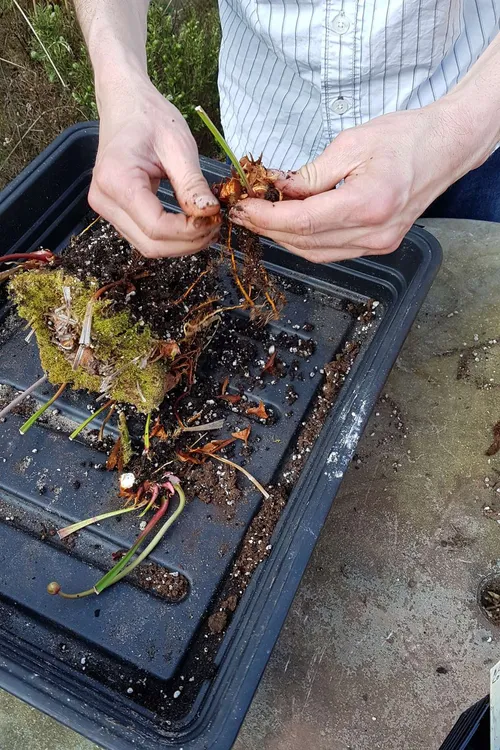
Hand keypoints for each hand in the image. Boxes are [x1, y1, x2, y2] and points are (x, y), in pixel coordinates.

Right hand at [89, 78, 220, 257]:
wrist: (124, 103)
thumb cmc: (150, 116)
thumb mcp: (178, 145)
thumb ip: (192, 183)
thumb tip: (209, 213)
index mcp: (116, 180)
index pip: (156, 226)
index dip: (189, 232)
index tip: (215, 219)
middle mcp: (103, 200)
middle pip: (150, 244)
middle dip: (187, 243)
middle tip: (215, 227)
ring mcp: (105, 209)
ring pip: (147, 246)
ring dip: (180, 244)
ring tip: (206, 226)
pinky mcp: (113, 211)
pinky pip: (143, 236)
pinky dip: (170, 238)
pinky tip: (190, 225)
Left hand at [229, 103, 480, 262]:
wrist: (446, 147)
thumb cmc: (404, 137)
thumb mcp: (351, 143)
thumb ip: (311, 174)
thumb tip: (278, 190)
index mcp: (368, 203)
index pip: (303, 221)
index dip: (266, 217)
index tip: (242, 208)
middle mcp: (374, 232)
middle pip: (305, 242)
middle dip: (269, 228)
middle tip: (243, 214)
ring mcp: (379, 244)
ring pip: (315, 253)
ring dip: (284, 238)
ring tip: (261, 219)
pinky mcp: (380, 245)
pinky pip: (331, 251)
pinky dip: (306, 241)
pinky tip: (290, 225)